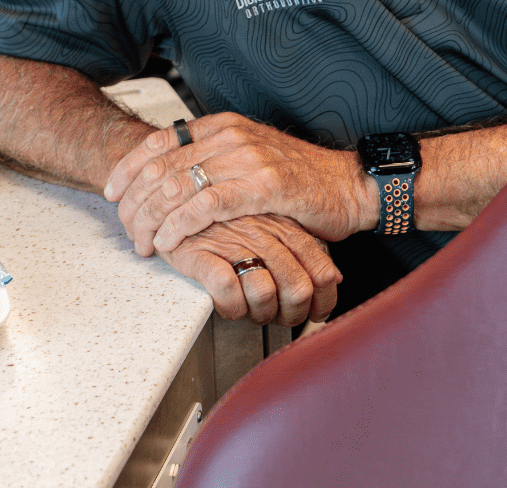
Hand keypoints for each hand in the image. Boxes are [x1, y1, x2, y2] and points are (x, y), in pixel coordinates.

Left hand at [105, 112, 377, 256]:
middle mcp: (229, 135)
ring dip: (152, 218)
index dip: (129, 167)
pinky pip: (206, 205)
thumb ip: (213, 158)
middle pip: (162, 165)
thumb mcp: (248, 157)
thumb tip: (170, 175)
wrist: (347, 185)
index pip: (159, 141)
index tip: (112, 190)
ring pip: (178, 186)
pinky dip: (180, 224)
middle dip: (135, 200)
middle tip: (125, 227)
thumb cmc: (298, 178)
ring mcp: (245, 158)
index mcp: (221, 125)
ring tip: (143, 241)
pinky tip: (169, 240)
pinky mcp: (261, 185)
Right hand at [159, 213, 340, 325]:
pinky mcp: (200, 251)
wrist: (173, 189)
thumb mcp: (272, 221)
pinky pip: (227, 290)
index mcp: (283, 224)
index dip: (322, 299)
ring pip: (264, 293)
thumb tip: (334, 278)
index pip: (320, 269)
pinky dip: (230, 307)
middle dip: (290, 314)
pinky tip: (226, 304)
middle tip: (276, 317)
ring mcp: (232, 240)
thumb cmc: (225, 213)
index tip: (313, 312)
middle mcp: (262, 232)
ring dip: (259, 315)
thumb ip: (301, 246)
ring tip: (249, 311)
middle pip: (297, 288)